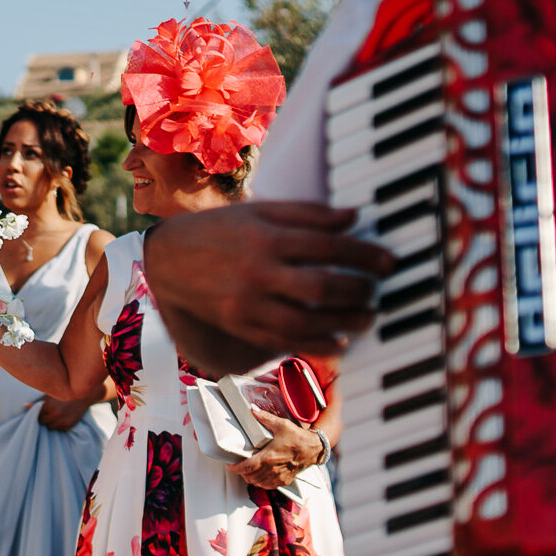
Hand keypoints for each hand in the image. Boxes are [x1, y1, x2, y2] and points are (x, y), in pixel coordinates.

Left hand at [37, 395, 95, 430]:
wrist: (83, 395)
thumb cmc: (63, 393)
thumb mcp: (50, 395)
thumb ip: (37, 401)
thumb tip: (24, 406)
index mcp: (47, 405)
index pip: (35, 415)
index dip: (36, 414)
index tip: (37, 413)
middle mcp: (54, 414)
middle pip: (42, 422)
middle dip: (43, 418)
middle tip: (47, 414)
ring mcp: (62, 420)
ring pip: (49, 427)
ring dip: (50, 423)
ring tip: (54, 416)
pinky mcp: (68, 425)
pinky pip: (58, 429)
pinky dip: (58, 425)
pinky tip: (61, 418)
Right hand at [143, 203, 395, 374]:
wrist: (166, 260)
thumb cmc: (217, 230)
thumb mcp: (259, 211)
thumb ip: (307, 213)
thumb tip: (353, 218)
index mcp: (265, 236)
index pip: (328, 246)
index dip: (365, 255)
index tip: (389, 262)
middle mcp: (257, 272)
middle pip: (322, 287)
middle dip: (360, 291)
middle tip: (377, 289)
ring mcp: (246, 303)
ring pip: (307, 321)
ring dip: (345, 322)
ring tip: (366, 317)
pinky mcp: (239, 325)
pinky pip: (285, 342)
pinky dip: (317, 345)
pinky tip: (338, 342)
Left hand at [228, 408, 321, 490]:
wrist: (314, 448)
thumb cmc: (298, 437)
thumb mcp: (281, 425)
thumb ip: (265, 418)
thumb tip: (252, 409)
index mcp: (269, 457)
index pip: (246, 467)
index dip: (235, 468)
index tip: (230, 465)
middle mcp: (272, 469)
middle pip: (250, 477)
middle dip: (241, 472)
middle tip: (238, 465)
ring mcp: (279, 476)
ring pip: (257, 483)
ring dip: (250, 478)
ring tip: (247, 470)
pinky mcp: (284, 480)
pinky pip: (268, 486)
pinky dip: (261, 482)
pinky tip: (260, 476)